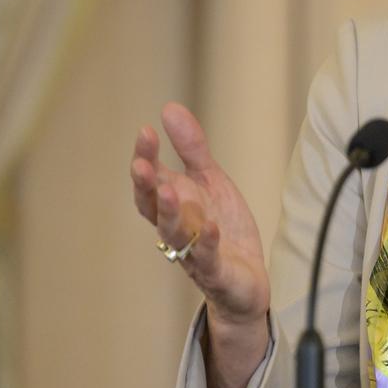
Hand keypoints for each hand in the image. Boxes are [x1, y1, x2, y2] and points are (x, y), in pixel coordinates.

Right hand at [130, 103, 269, 331]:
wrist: (245, 279)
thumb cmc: (221, 226)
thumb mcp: (210, 181)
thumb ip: (191, 149)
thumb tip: (168, 108)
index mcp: (172, 205)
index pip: (150, 182)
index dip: (145, 159)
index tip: (146, 132)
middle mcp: (176, 229)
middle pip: (154, 209)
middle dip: (147, 187)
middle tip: (142, 165)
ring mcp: (194, 253)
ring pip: (175, 235)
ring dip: (171, 214)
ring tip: (171, 190)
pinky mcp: (216, 272)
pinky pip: (208, 259)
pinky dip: (208, 244)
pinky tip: (211, 227)